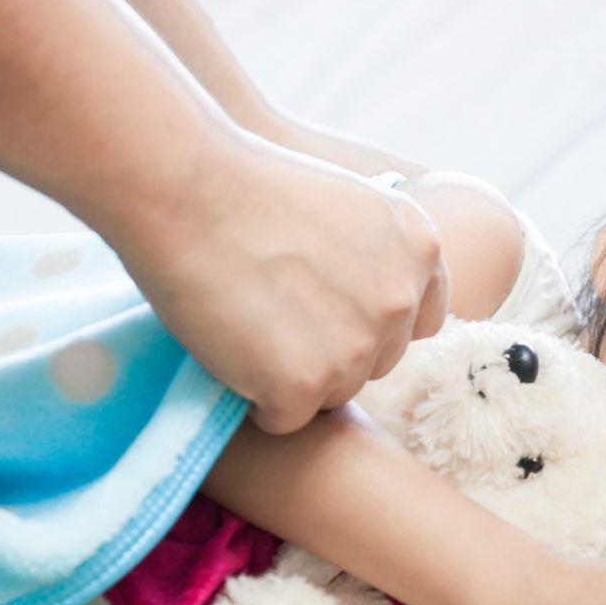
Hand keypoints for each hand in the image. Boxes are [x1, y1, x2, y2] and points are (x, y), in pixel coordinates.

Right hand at [119, 143, 448, 433]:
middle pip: (378, 361)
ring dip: (295, 376)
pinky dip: (257, 400)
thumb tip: (376, 305)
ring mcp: (357, 346)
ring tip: (251, 323)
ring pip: (335, 393)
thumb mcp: (350, 204)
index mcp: (420, 249)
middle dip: (334, 349)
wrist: (185, 189)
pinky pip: (287, 418)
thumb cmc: (248, 186)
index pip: (421, 319)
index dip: (373, 322)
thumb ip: (378, 256)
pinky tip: (231, 350)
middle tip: (275, 309)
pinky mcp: (305, 384)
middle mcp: (400, 301)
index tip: (332, 308)